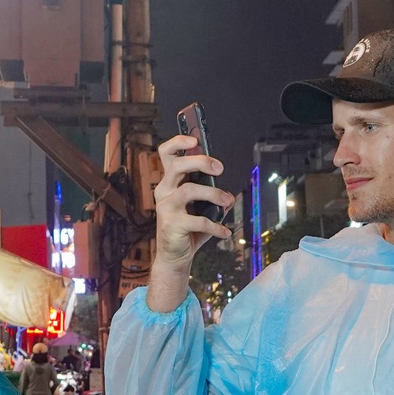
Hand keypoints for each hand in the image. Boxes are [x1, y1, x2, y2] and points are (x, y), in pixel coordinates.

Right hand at [153, 135, 234, 271]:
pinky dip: (216, 226)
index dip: (178, 143)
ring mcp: (166, 208)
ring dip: (214, 194)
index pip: (166, 154)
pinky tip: (225, 232)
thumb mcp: (199, 208)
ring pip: (189, 190)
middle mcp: (164, 191)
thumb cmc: (187, 228)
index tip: (195, 139)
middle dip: (200, 162)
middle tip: (219, 168)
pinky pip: (199, 220)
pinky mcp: (172, 225)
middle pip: (178, 166)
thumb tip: (229, 194)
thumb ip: (211, 196)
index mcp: (170, 182)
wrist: (175, 256)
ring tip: (228, 200)